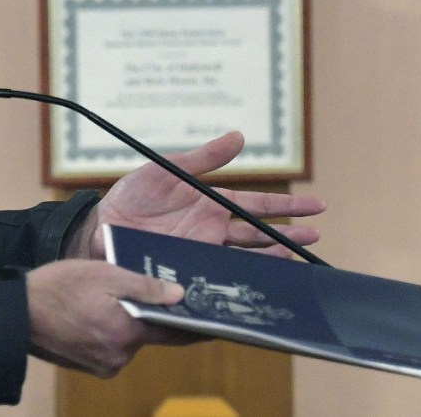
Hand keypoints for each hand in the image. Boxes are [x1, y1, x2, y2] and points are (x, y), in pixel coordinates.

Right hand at [25, 259, 196, 376]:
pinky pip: (110, 346)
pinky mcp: (88, 365)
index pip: (176, 333)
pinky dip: (108, 330)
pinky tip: (91, 312)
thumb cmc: (57, 288)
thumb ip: (143, 286)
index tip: (218, 323)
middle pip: (148, 333)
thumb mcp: (103, 274)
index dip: (197, 326)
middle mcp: (120, 356)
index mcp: (128, 332)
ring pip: (127, 338)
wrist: (15, 315)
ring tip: (105, 296)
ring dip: (124, 320)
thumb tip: (180, 297)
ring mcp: (103, 364)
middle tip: (140, 288)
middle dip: (148, 313)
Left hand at [66, 131, 325, 260]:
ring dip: (275, 257)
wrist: (103, 227)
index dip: (286, 206)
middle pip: (260, 234)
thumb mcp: (167, 169)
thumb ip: (203, 158)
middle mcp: (212, 230)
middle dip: (290, 235)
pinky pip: (223, 276)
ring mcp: (203, 251)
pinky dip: (245, 280)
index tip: (316, 207)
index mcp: (210, 204)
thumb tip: (239, 137)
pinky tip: (266, 284)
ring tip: (302, 258)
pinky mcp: (190, 269)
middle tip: (317, 236)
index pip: (257, 205)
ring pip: (249, 257)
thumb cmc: (131, 195)